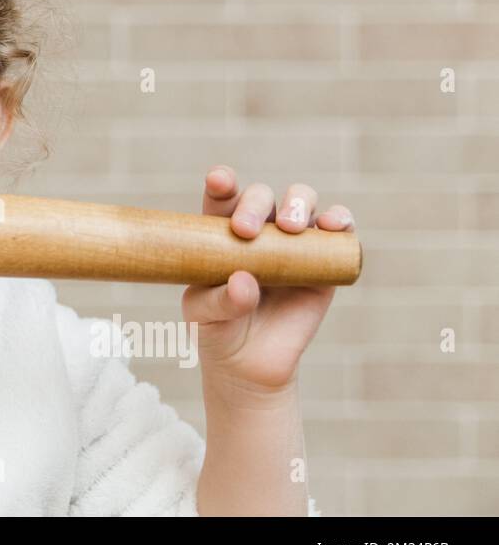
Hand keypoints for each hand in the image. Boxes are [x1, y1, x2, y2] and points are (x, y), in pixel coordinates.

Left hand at [182, 165, 354, 400]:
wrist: (251, 364)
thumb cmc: (218, 330)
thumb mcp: (204, 316)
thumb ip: (220, 300)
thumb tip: (245, 282)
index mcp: (220, 232)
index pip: (221, 198)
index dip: (222, 182)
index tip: (219, 180)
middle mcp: (259, 228)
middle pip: (261, 196)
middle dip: (254, 204)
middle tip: (245, 232)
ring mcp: (293, 241)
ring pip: (301, 201)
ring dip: (297, 203)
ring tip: (289, 228)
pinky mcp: (324, 258)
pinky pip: (338, 229)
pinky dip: (338, 220)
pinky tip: (331, 225)